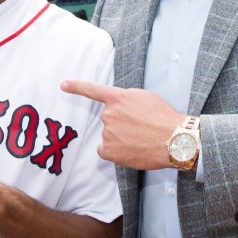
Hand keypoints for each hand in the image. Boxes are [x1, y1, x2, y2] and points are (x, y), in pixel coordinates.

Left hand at [61, 80, 181, 169]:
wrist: (174, 139)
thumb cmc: (164, 117)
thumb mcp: (145, 97)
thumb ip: (127, 99)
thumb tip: (120, 105)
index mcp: (117, 98)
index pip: (92, 90)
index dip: (76, 86)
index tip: (63, 85)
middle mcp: (109, 114)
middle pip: (109, 119)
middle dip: (121, 123)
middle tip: (141, 128)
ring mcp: (108, 133)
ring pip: (109, 136)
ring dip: (121, 138)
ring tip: (141, 139)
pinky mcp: (109, 151)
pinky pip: (106, 151)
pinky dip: (116, 152)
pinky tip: (131, 150)